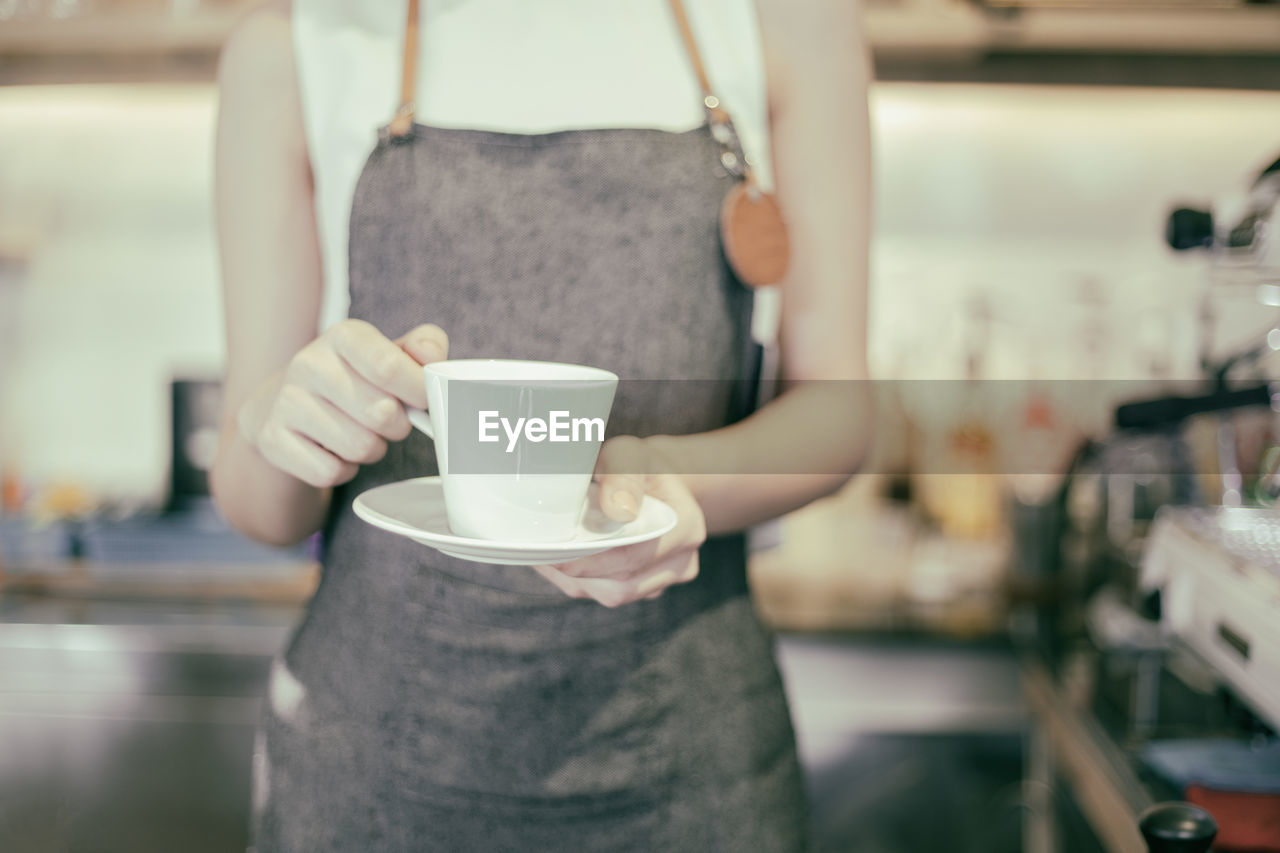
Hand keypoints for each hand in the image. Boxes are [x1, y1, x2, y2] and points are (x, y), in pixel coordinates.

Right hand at [238, 319, 447, 487]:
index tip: (424, 401)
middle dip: (397, 426)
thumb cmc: (354, 378)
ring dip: (372, 449)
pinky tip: (335, 450)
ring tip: (361, 432)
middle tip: (388, 419)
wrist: (286, 401)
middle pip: (381, 414)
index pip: (388, 367)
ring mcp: (286, 401)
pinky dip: (344, 469)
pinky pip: (330, 472)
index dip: (418, 392)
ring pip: (359, 447)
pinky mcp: (271, 438)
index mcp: (344, 336)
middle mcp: (309, 363)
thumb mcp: (388, 352)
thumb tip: (433, 358)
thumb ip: (424, 347)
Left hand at [534, 436, 705, 607]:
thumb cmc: (639, 466)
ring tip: (546, 552)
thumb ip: (624, 478)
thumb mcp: (631, 456)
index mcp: (685, 528)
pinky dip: (580, 580)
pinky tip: (559, 558)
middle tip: (541, 551)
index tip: (556, 554)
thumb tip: (617, 511)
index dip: (593, 561)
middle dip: (578, 572)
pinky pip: (608, 593)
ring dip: (576, 578)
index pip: (635, 557)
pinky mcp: (645, 588)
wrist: (653, 481)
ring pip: (613, 594)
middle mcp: (680, 562)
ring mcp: (664, 580)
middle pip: (623, 584)